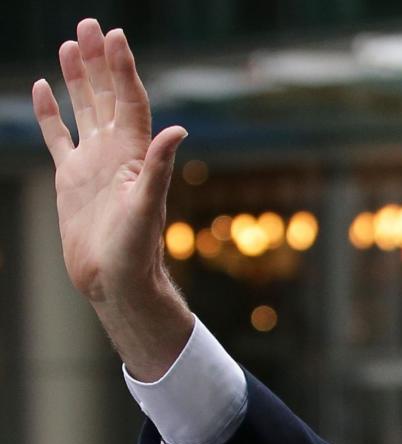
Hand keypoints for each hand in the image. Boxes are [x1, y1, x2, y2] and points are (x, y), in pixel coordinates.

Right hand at [32, 18, 193, 378]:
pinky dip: (51, 113)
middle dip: (99, 61)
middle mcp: (116, 153)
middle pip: (106, 96)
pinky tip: (44, 87)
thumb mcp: (147, 205)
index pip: (129, 100)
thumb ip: (159, 167)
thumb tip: (178, 129)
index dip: (122, 68)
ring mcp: (93, 163)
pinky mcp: (71, 178)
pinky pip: (59, 136)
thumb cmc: (136, 250)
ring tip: (71, 44)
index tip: (114, 35)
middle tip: (89, 24)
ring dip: (78, 78)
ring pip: (84, 110)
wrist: (116, 280)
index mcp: (134, 155)